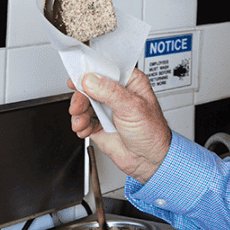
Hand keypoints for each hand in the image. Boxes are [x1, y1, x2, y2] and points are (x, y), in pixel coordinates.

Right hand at [67, 69, 171, 184]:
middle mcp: (117, 93)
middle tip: (77, 106)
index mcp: (130, 82)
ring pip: (83, 102)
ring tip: (81, 122)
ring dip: (79, 113)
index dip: (91, 70)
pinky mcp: (99, 123)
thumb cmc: (152, 132)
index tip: (78, 75)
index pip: (107, 68)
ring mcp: (107, 108)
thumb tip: (91, 80)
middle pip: (90, 85)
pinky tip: (85, 130)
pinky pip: (82, 119)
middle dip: (81, 96)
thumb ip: (111, 93)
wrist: (149, 161)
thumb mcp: (133, 108)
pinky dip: (80, 124)